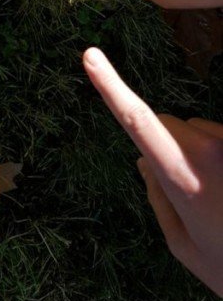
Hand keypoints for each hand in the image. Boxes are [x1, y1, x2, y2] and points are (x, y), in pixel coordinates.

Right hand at [83, 47, 222, 296]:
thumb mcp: (183, 245)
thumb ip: (158, 197)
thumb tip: (143, 159)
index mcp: (181, 176)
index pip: (138, 121)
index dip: (111, 86)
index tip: (90, 55)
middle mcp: (207, 150)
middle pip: (166, 125)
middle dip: (165, 146)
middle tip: (190, 195)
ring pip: (195, 131)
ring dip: (197, 152)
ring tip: (220, 197)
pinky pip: (219, 137)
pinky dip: (218, 156)